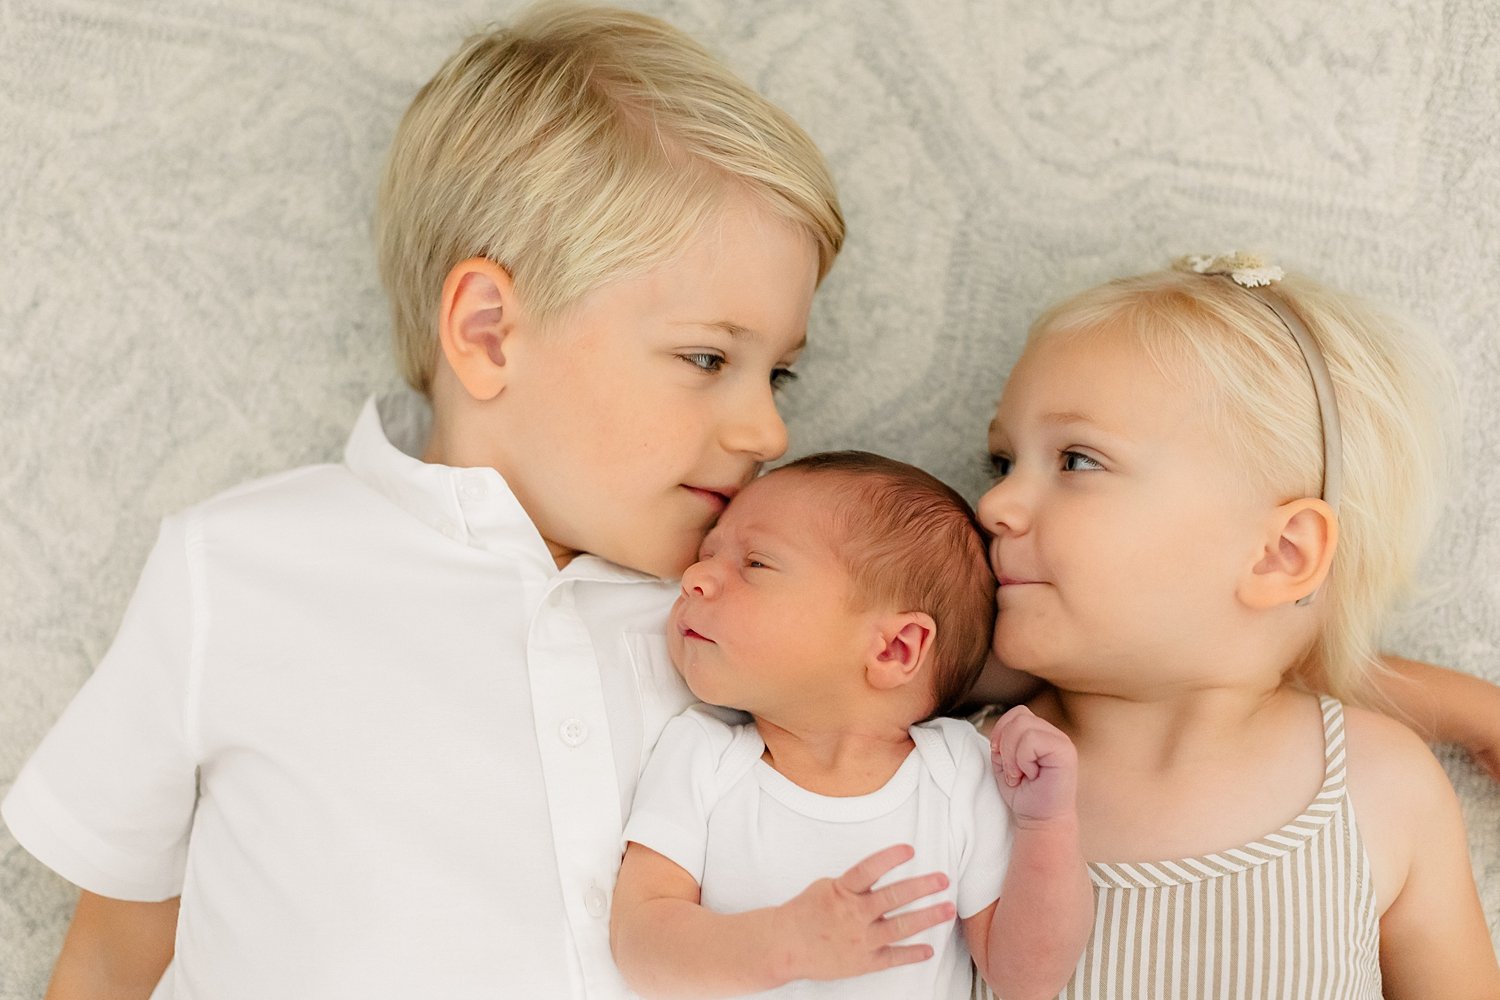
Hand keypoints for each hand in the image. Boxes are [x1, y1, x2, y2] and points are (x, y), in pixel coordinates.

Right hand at [773, 844, 953, 982]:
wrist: (784, 946)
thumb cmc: (804, 913)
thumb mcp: (825, 887)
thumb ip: (853, 884)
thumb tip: (878, 875)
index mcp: (842, 892)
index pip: (869, 869)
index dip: (890, 858)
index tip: (910, 850)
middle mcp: (853, 915)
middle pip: (893, 898)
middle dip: (922, 887)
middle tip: (942, 880)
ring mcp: (860, 940)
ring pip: (900, 927)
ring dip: (927, 918)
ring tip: (947, 909)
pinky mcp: (862, 962)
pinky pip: (892, 958)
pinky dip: (912, 954)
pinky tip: (928, 950)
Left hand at [990, 704, 1078, 825]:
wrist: (1040, 821)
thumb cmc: (1025, 795)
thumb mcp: (1004, 763)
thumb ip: (1002, 743)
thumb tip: (999, 733)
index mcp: (1041, 734)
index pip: (1017, 713)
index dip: (1001, 730)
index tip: (998, 755)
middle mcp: (1053, 734)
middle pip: (1018, 716)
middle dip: (1005, 745)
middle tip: (1013, 771)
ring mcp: (1061, 741)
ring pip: (1023, 725)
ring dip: (1013, 754)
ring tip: (1021, 774)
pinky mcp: (1066, 751)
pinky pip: (1032, 740)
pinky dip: (1023, 759)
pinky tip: (1031, 775)